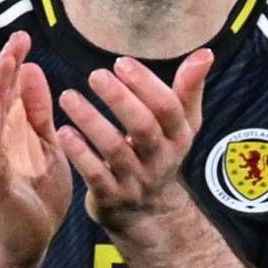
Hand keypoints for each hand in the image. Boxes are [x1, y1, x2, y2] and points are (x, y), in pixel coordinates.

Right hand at [0, 31, 71, 267]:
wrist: (27, 244)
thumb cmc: (37, 197)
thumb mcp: (44, 146)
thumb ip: (37, 112)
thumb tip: (31, 70)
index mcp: (8, 134)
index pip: (8, 92)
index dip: (13, 64)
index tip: (23, 37)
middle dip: (4, 69)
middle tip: (16, 40)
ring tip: (3, 64)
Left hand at [57, 49, 212, 235]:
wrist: (149, 214)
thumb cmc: (160, 155)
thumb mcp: (181, 126)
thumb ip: (189, 88)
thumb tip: (205, 52)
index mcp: (178, 136)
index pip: (168, 107)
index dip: (146, 84)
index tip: (121, 62)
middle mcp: (160, 159)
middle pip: (143, 127)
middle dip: (119, 99)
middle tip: (95, 75)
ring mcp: (135, 180)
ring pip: (114, 149)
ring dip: (91, 121)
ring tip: (68, 96)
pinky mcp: (111, 197)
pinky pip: (95, 175)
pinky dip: (79, 153)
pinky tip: (63, 131)